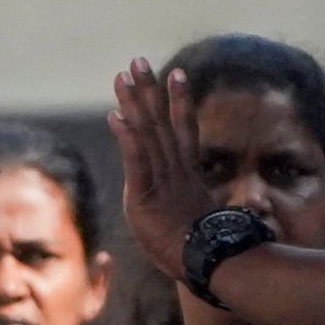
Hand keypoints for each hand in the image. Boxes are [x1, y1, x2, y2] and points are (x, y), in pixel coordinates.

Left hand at [108, 61, 213, 279]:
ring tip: (122, 76)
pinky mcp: (145, 196)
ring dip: (134, 103)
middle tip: (138, 61)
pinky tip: (115, 116)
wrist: (208, 264)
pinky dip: (126, 138)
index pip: (182, 131)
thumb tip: (209, 211)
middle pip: (160, 123)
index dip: (178, 101)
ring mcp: (161, 181)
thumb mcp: (199, 223)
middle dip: (149, 90)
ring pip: (147, 134)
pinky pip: (135, 162)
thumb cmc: (205, 251)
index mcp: (188, 175)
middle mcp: (175, 171)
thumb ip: (197, 207)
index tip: (176, 74)